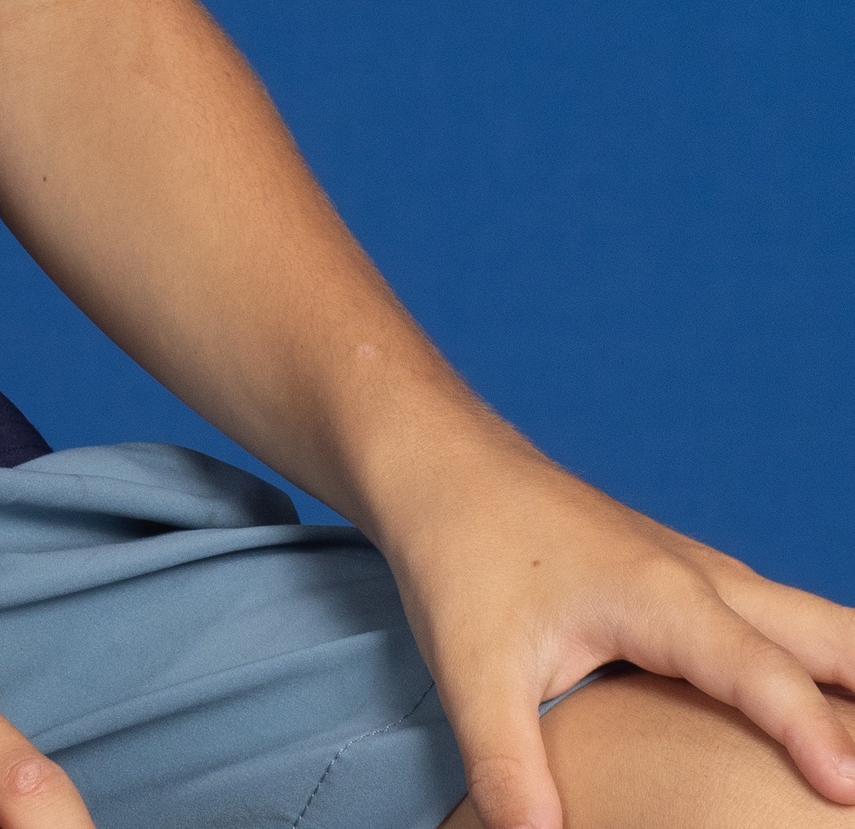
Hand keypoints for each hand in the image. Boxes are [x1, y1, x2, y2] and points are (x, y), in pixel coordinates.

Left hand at [378, 435, 854, 828]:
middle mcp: (702, 578)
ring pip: (811, 620)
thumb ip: (507, 763)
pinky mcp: (689, 581)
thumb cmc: (460, 552)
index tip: (848, 791)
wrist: (442, 463)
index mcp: (662, 597)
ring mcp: (701, 573)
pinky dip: (822, 660)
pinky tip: (831, 704)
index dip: (810, 732)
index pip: (761, 673)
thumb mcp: (472, 668)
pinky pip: (782, 621)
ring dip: (854, 671)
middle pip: (825, 632)